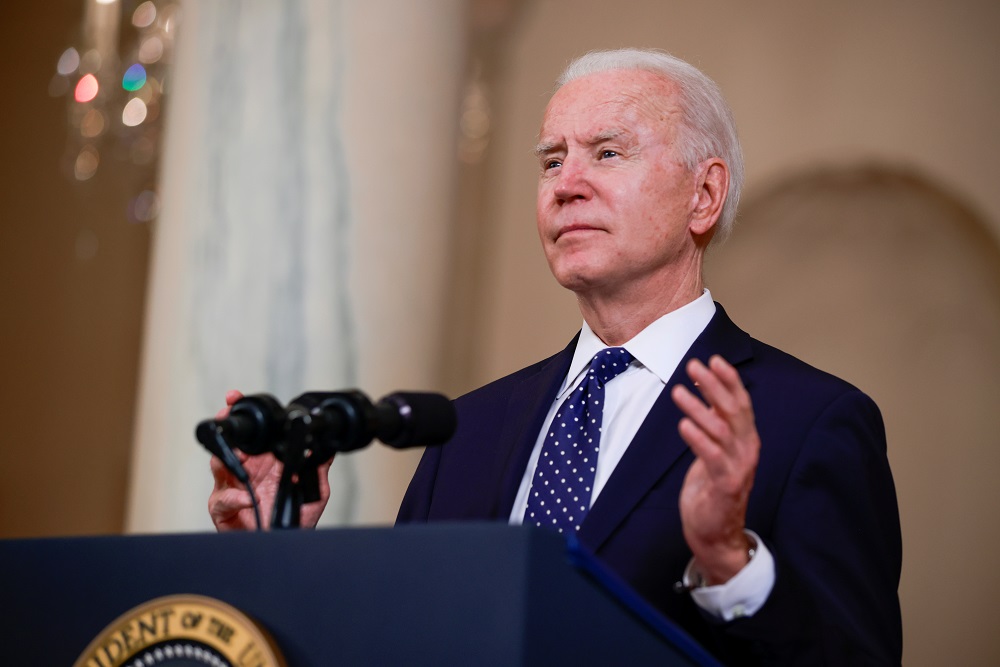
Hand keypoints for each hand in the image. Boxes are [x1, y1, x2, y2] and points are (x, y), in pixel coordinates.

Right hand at [207, 390, 331, 530]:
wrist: (287, 542)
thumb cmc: (297, 517)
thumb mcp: (314, 489)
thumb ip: (318, 466)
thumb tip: (327, 446)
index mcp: (263, 462)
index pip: (250, 434)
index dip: (241, 414)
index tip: (235, 396)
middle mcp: (246, 471)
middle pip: (229, 443)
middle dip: (226, 426)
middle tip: (227, 412)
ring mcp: (232, 488)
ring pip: (219, 466)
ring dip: (227, 458)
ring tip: (240, 455)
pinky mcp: (223, 510)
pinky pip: (224, 500)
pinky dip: (236, 498)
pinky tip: (249, 498)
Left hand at [671, 356, 759, 584]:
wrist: (716, 533)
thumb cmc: (712, 489)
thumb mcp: (714, 450)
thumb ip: (714, 423)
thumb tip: (704, 390)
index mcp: (745, 439)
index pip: (741, 403)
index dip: (729, 380)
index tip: (713, 359)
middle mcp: (746, 450)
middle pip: (733, 410)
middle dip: (714, 385)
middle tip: (693, 366)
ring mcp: (738, 467)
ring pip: (721, 430)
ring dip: (699, 408)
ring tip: (677, 392)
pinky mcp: (726, 485)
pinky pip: (713, 457)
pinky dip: (698, 439)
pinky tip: (683, 424)